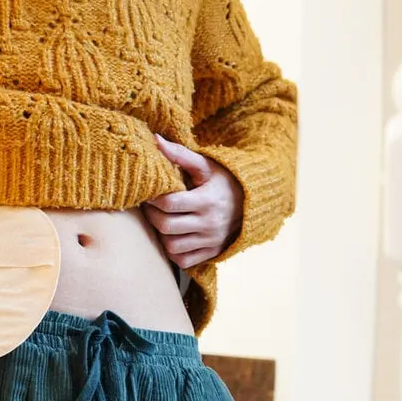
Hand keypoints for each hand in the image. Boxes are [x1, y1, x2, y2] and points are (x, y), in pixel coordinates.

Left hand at [144, 134, 244, 268]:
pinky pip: (183, 261)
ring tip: (161, 221)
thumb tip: (155, 140)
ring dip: (162, 235)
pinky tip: (173, 237)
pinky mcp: (212, 253)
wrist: (253, 202)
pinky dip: (173, 252)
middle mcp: (210, 224)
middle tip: (149, 208)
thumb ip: (180, 154)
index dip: (153, 200)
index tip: (148, 194)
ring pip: (172, 247)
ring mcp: (211, 241)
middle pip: (167, 226)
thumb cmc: (223, 180)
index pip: (170, 204)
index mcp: (207, 200)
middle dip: (152, 217)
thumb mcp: (205, 166)